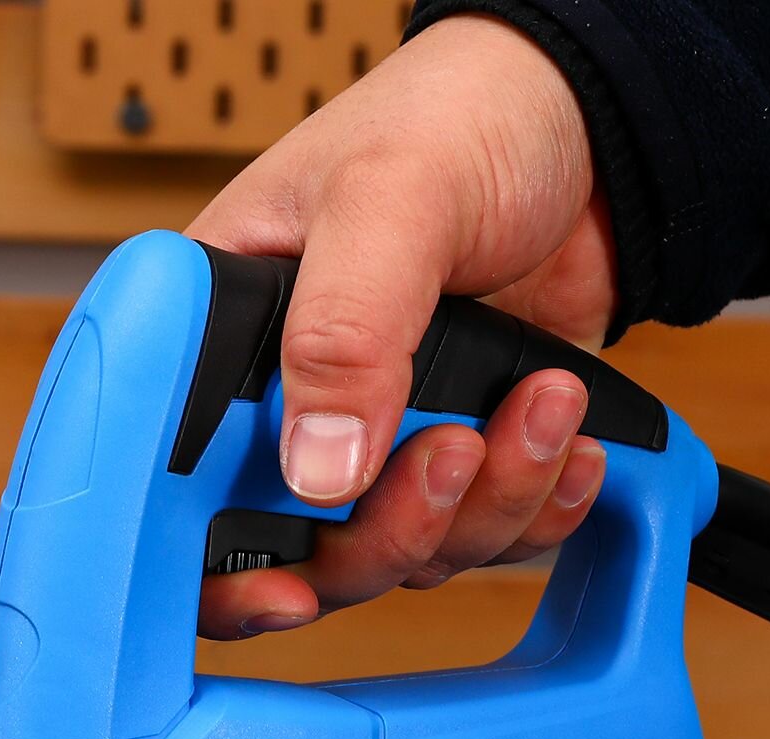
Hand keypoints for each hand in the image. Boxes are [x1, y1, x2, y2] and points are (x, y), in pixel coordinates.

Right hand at [189, 14, 619, 639]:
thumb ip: (344, 329)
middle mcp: (293, 406)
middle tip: (452, 449)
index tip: (283, 588)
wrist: (589, 134)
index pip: (180, 488)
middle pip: (304, 552)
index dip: (218, 566)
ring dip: (486, 503)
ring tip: (539, 404)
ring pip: (406, 555)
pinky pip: (485, 538)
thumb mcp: (388, 195)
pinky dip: (536, 506)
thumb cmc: (463, 118)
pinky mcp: (455, 459)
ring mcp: (376, 442)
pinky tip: (566, 442)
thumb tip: (315, 468)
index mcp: (227, 340)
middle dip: (393, 530)